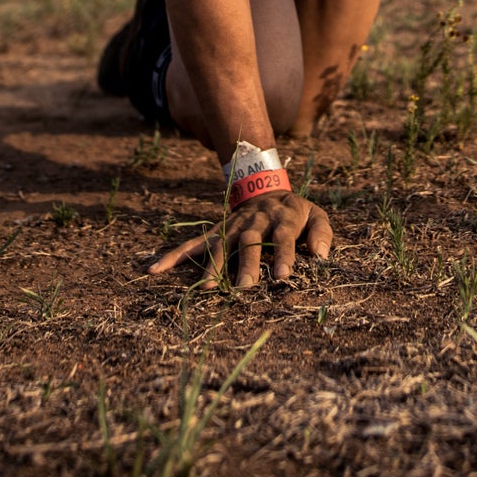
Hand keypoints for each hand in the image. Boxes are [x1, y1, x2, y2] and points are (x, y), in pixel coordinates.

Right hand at [147, 191, 331, 289]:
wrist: (266, 188)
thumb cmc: (295, 212)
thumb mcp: (316, 215)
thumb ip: (322, 233)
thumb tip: (323, 256)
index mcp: (282, 218)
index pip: (283, 237)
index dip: (284, 254)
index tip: (283, 275)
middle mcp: (254, 222)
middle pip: (250, 242)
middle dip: (247, 264)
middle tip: (246, 288)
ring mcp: (232, 226)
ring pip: (221, 245)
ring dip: (214, 266)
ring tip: (208, 288)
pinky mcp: (217, 231)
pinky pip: (193, 244)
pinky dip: (174, 256)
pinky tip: (154, 269)